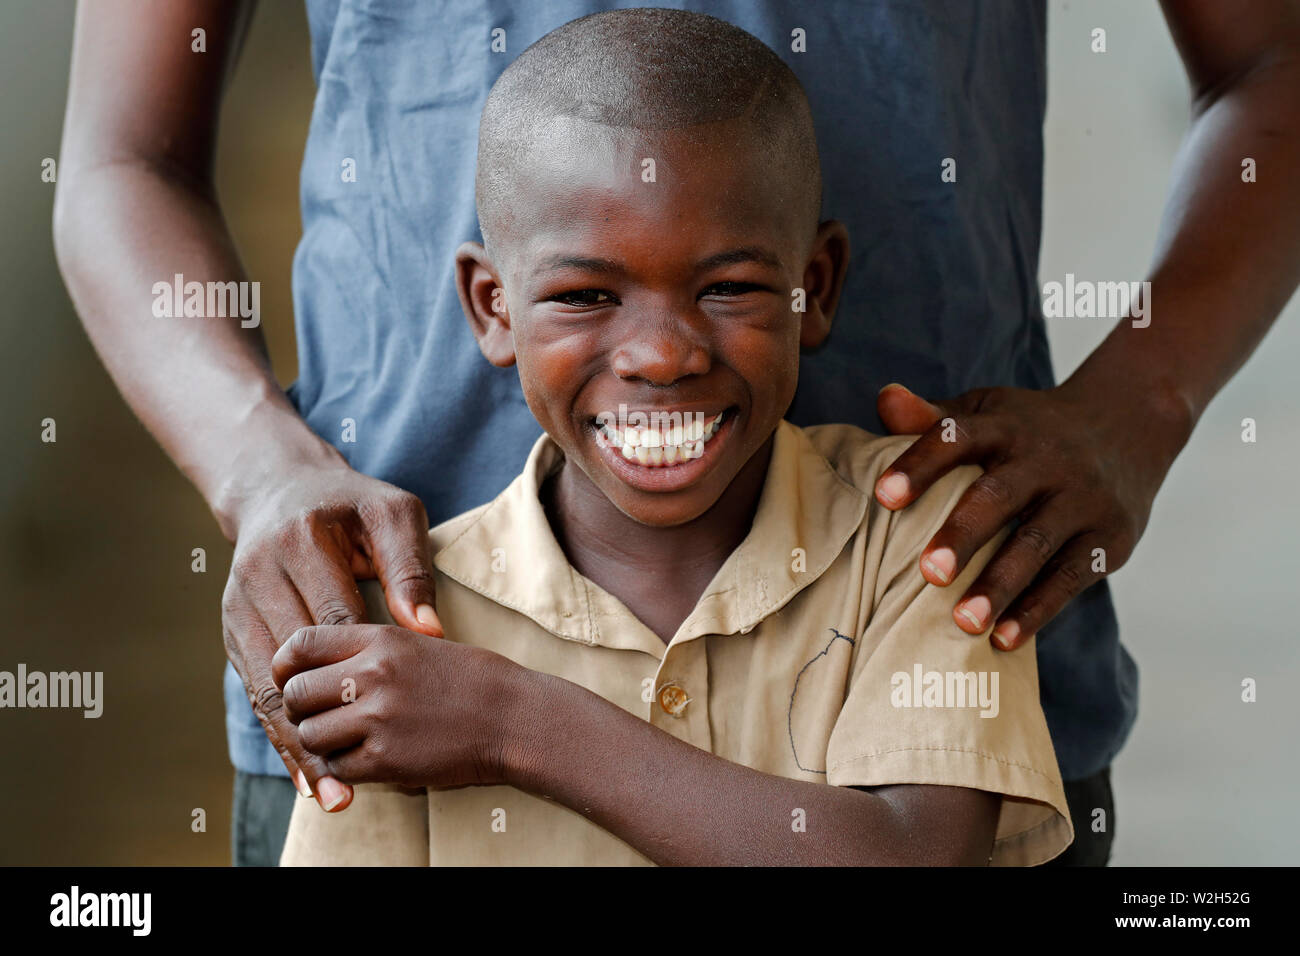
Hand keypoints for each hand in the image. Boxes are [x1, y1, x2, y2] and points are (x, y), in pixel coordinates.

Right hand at [221, 463, 443, 810]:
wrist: (278, 487)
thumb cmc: (350, 504)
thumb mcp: (392, 513)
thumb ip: (410, 566)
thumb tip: (429, 631)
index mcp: (300, 544)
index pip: (332, 619)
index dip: (357, 672)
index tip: (385, 717)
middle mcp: (258, 576)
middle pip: (290, 666)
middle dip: (322, 726)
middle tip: (352, 781)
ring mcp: (236, 605)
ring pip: (263, 688)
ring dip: (294, 745)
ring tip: (327, 793)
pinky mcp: (231, 628)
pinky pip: (252, 689)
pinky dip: (278, 731)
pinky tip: (302, 773)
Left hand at [272, 625, 521, 789]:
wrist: (515, 717)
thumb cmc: (471, 680)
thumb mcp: (418, 643)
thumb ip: (367, 651)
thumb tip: (315, 669)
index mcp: (381, 639)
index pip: (301, 643)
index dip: (285, 664)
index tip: (291, 678)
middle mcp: (373, 675)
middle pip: (296, 695)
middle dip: (300, 711)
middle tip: (321, 718)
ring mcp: (378, 718)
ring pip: (310, 736)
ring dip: (322, 744)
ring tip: (348, 741)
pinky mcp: (386, 760)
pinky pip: (337, 768)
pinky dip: (345, 770)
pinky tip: (369, 759)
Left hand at [874, 377, 1190, 648]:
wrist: (1130, 422)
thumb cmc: (1029, 428)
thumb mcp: (986, 411)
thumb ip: (931, 418)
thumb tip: (884, 399)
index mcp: (1004, 425)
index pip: (957, 438)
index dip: (920, 464)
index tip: (884, 496)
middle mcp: (1046, 458)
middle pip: (1000, 495)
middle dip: (964, 534)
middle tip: (929, 573)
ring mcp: (1083, 497)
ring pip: (1038, 543)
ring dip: (1001, 584)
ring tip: (963, 622)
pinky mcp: (1111, 536)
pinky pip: (1072, 577)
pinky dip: (1038, 609)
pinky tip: (1003, 639)